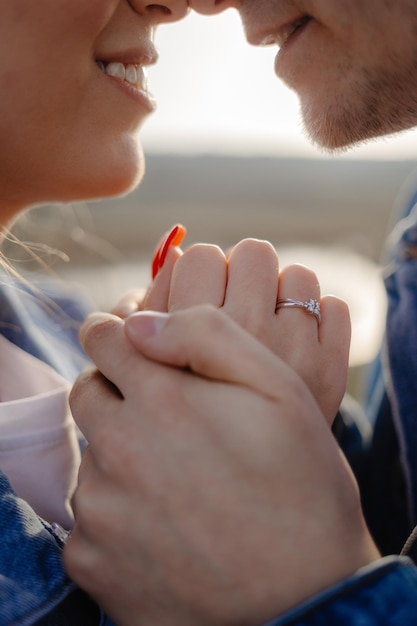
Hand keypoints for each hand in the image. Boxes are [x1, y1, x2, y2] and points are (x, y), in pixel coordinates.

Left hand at [65, 307, 377, 625]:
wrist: (305, 595)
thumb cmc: (300, 485)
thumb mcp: (279, 388)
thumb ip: (207, 335)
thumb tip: (138, 322)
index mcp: (163, 400)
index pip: (101, 338)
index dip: (116, 333)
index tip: (130, 345)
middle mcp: (120, 451)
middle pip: (88, 393)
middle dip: (116, 389)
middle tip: (164, 414)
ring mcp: (101, 512)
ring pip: (89, 455)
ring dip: (119, 452)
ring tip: (175, 476)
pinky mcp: (92, 561)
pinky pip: (87, 516)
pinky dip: (115, 510)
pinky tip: (164, 522)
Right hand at [121, 235, 350, 423]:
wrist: (243, 493)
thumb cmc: (185, 415)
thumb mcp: (148, 367)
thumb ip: (151, 307)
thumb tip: (173, 251)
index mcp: (189, 339)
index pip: (197, 256)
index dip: (195, 273)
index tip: (196, 298)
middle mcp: (243, 340)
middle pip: (252, 252)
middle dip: (239, 274)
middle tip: (233, 305)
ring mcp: (294, 354)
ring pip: (297, 275)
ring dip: (280, 296)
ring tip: (264, 328)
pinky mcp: (331, 369)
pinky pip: (333, 308)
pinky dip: (316, 322)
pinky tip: (294, 347)